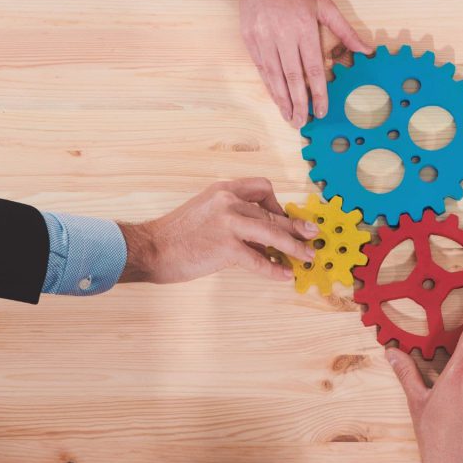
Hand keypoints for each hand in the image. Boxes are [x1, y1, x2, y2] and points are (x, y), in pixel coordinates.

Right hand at [118, 178, 316, 283]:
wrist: (150, 248)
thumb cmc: (177, 234)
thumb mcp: (206, 211)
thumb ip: (232, 214)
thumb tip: (262, 232)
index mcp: (223, 189)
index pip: (262, 187)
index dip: (277, 203)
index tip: (283, 217)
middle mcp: (228, 201)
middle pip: (273, 213)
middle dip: (296, 226)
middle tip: (312, 234)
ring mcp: (228, 223)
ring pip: (273, 234)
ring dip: (295, 247)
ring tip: (307, 256)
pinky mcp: (226, 247)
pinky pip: (258, 259)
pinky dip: (274, 269)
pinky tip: (284, 275)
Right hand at [201, 0, 370, 128]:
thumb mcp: (324, 2)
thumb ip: (344, 30)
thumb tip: (366, 50)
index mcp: (304, 27)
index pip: (313, 68)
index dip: (318, 92)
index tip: (322, 110)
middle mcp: (282, 35)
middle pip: (292, 77)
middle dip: (299, 103)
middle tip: (303, 123)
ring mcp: (263, 38)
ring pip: (274, 76)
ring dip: (282, 100)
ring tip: (290, 117)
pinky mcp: (250, 39)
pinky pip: (261, 68)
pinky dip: (269, 86)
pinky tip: (276, 98)